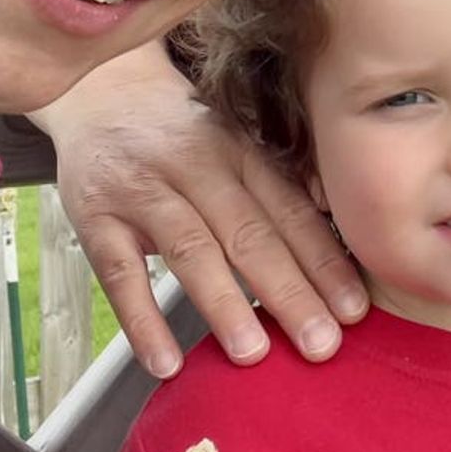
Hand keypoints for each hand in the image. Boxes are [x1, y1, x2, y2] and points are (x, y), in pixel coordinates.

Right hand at [28, 42, 367, 378]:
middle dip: (289, 291)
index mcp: (240, 151)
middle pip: (249, 233)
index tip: (352, 308)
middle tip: (321, 343)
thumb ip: (275, 183)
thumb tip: (337, 229)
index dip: (323, 260)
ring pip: (191, 249)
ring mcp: (146, 191)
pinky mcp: (98, 217)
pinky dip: (143, 321)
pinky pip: (120, 273)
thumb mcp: (233, 139)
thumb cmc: (180, 129)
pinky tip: (166, 363)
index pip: (289, 210)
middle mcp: (198, 167)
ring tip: (253, 353)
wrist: (101, 88)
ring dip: (224, 303)